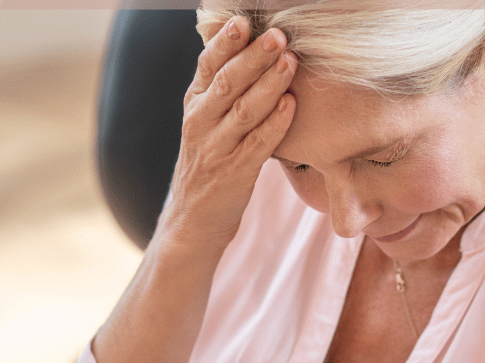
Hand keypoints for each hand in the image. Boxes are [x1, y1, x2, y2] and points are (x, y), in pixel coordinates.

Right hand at [156, 16, 297, 251]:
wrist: (193, 219)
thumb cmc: (209, 163)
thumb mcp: (205, 123)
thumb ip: (220, 90)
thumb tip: (242, 47)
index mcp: (194, 105)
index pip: (207, 66)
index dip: (225, 43)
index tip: (244, 22)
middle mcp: (200, 123)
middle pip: (228, 83)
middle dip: (254, 57)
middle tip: (278, 36)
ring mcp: (217, 149)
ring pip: (244, 110)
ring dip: (269, 84)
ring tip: (290, 61)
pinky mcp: (235, 173)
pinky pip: (258, 144)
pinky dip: (276, 123)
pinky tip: (291, 105)